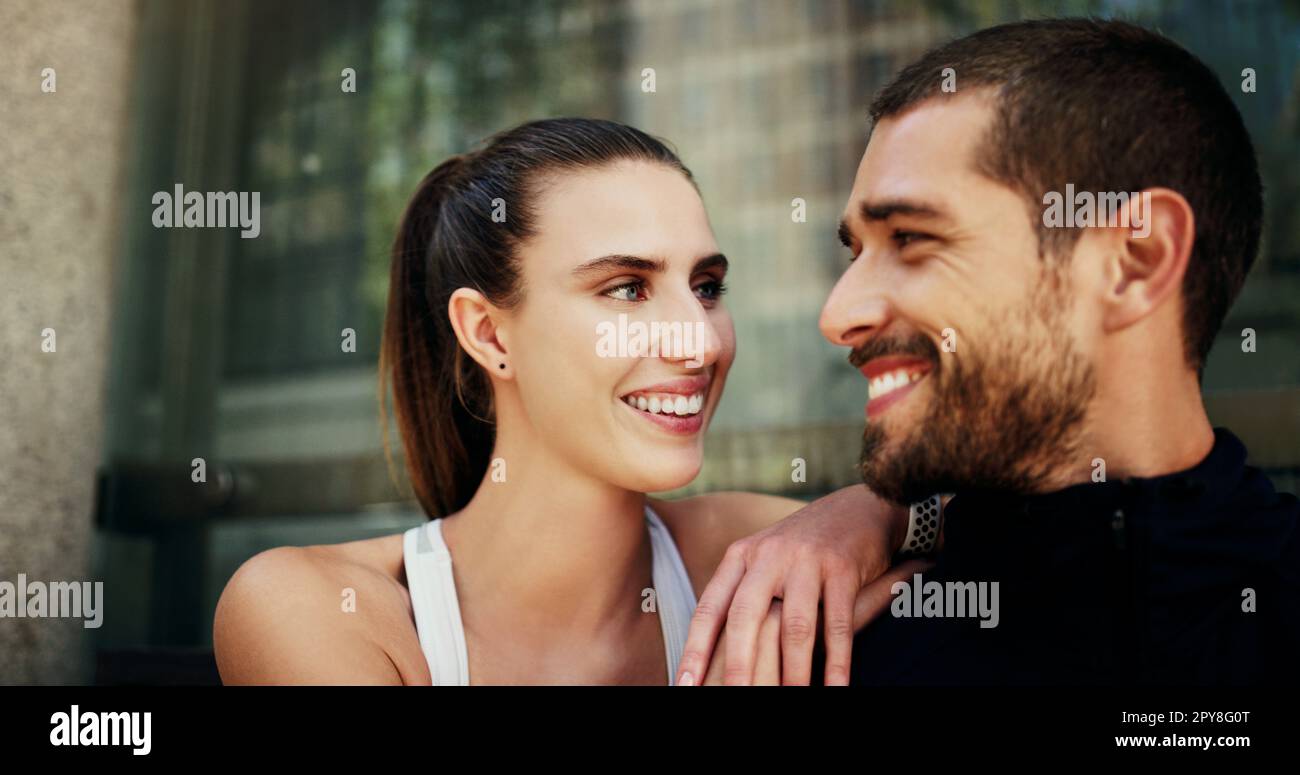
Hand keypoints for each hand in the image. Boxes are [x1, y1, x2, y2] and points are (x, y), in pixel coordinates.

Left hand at [674, 485, 916, 685]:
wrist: (859, 508)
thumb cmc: (804, 549)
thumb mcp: (763, 559)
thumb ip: (739, 593)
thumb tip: (710, 647)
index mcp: (741, 556)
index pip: (711, 608)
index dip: (695, 648)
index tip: (685, 684)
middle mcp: (768, 555)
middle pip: (746, 616)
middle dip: (737, 664)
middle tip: (733, 697)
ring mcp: (807, 560)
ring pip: (794, 626)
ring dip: (792, 672)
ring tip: (791, 700)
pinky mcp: (843, 569)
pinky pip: (838, 624)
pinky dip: (837, 662)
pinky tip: (835, 688)